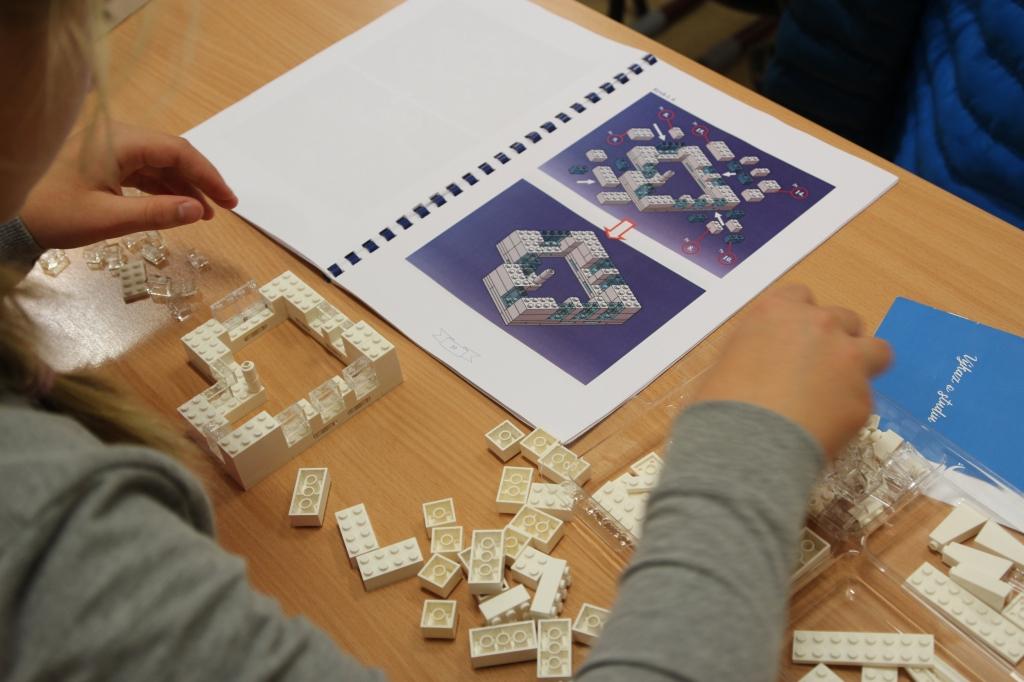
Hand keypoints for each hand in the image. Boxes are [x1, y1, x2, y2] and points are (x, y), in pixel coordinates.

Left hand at [20, 122, 236, 248]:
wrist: (9, 216)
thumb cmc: (52, 213)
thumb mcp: (109, 217)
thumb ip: (157, 213)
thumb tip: (199, 210)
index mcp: (118, 142)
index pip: (176, 151)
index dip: (208, 175)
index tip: (228, 200)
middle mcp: (116, 138)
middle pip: (171, 153)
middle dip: (199, 181)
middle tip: (225, 206)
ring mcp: (108, 148)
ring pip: (158, 163)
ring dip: (183, 187)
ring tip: (203, 213)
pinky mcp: (102, 162)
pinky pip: (142, 171)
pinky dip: (162, 189)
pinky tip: (176, 207)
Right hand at [693, 284, 890, 457]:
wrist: (746, 443)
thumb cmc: (721, 404)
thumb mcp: (729, 361)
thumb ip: (759, 351)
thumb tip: (767, 368)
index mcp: (777, 311)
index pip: (801, 296)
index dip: (800, 320)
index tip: (794, 339)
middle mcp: (818, 325)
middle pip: (844, 319)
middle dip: (835, 340)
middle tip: (818, 370)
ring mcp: (847, 358)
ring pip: (876, 349)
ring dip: (862, 365)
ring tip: (840, 393)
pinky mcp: (863, 396)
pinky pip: (863, 398)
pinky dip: (848, 411)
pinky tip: (826, 429)